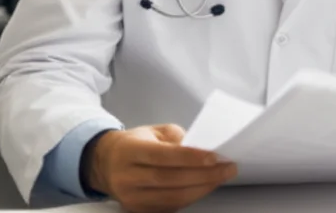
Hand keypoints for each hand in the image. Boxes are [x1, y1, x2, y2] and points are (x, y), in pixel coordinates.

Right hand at [86, 124, 236, 212]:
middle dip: (204, 175)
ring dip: (202, 188)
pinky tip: (205, 187)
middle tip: (228, 168)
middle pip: (170, 179)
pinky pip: (169, 207)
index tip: (216, 156)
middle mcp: (127, 177)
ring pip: (172, 198)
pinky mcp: (137, 210)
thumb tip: (205, 149)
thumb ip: (179, 139)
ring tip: (221, 177)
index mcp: (130, 151)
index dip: (191, 157)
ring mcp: (130, 197)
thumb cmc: (137, 143)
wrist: (106, 163)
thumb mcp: (155, 131)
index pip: (162, 156)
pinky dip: (191, 198)